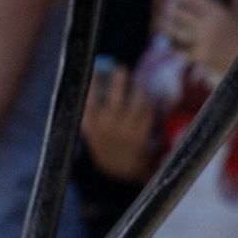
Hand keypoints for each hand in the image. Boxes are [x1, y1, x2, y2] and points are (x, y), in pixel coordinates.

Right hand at [80, 59, 152, 177]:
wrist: (120, 169)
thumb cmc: (104, 144)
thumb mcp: (90, 132)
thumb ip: (89, 113)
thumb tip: (93, 82)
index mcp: (91, 127)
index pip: (89, 100)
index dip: (91, 83)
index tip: (94, 70)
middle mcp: (107, 128)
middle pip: (115, 98)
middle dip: (118, 80)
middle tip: (121, 68)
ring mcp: (126, 131)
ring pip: (135, 103)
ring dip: (137, 89)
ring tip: (137, 83)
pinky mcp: (141, 134)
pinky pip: (147, 112)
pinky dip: (148, 102)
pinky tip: (147, 97)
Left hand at [163, 0, 237, 77]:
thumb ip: (223, 9)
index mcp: (219, 11)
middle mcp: (209, 24)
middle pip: (179, 12)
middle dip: (169, 9)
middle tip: (166, 8)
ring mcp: (203, 41)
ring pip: (174, 30)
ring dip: (166, 25)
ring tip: (161, 23)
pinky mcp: (200, 57)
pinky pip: (179, 48)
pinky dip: (173, 44)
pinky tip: (169, 42)